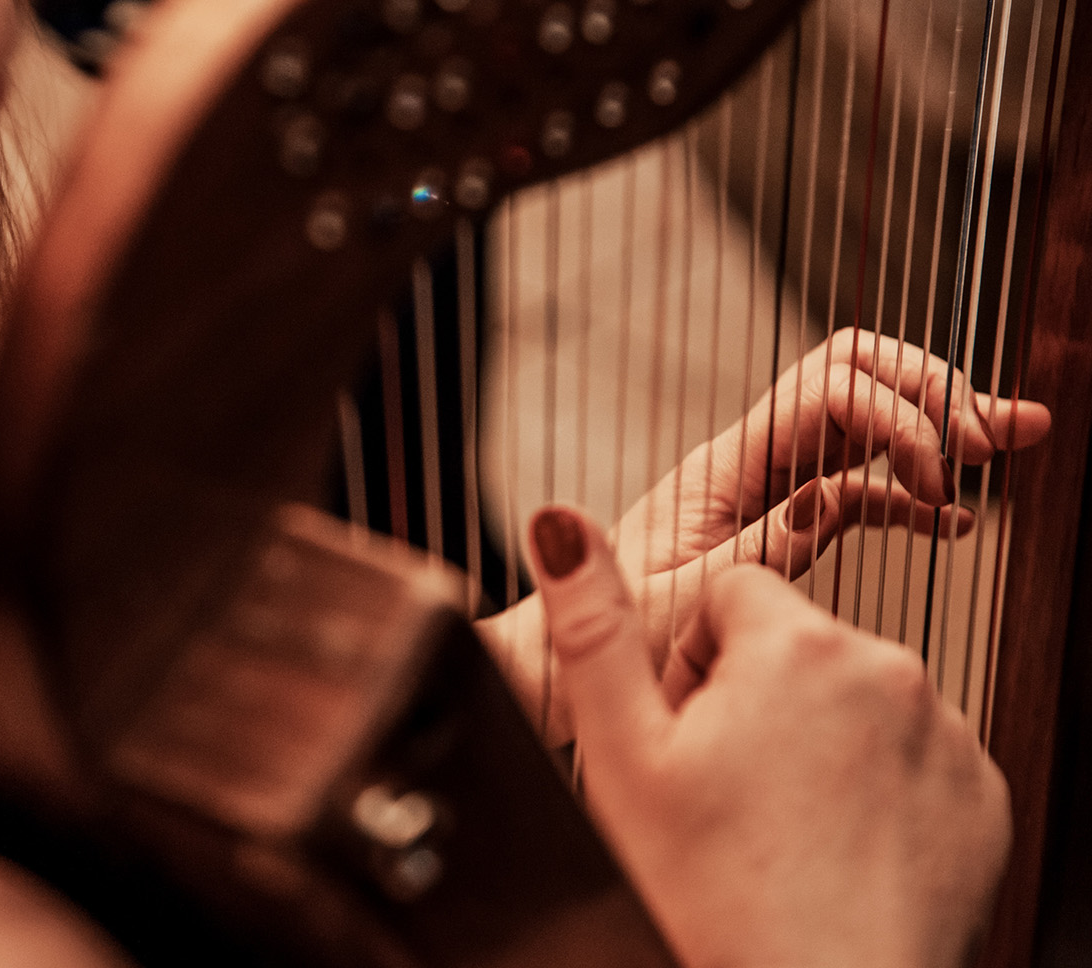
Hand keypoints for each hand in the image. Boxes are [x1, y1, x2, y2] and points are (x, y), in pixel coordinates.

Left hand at [478, 330, 1049, 738]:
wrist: (562, 664)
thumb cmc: (605, 641)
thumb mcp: (687, 602)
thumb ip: (760, 550)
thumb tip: (825, 497)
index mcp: (722, 468)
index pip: (828, 390)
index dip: (898, 417)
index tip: (938, 483)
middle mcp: (746, 462)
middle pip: (851, 377)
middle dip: (932, 387)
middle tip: (999, 428)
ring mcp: (762, 489)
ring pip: (860, 426)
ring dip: (935, 424)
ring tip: (1013, 438)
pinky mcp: (773, 525)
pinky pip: (852, 490)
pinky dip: (905, 496)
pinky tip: (951, 521)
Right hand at [528, 505, 1010, 967]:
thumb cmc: (711, 898)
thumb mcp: (623, 753)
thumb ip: (592, 624)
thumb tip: (560, 523)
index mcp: (797, 647)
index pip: (731, 594)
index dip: (689, 661)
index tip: (682, 732)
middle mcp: (889, 673)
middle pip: (793, 645)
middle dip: (751, 696)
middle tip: (719, 790)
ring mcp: (945, 737)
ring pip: (852, 700)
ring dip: (812, 739)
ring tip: (771, 827)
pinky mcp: (980, 798)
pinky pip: (911, 756)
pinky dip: (872, 786)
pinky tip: (827, 847)